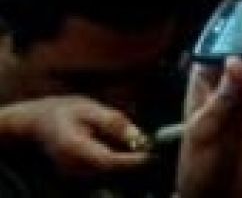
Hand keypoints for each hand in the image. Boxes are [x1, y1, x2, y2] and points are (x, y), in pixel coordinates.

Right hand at [0, 95, 148, 175]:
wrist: (38, 124)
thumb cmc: (66, 112)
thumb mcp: (90, 108)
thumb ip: (113, 122)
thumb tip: (137, 137)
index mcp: (74, 148)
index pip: (108, 162)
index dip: (132, 161)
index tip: (152, 155)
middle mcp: (73, 168)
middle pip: (111, 174)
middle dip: (134, 164)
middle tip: (156, 152)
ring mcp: (74, 176)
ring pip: (109, 177)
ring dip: (128, 166)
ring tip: (144, 152)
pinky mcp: (79, 178)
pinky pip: (104, 175)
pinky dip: (119, 166)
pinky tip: (129, 154)